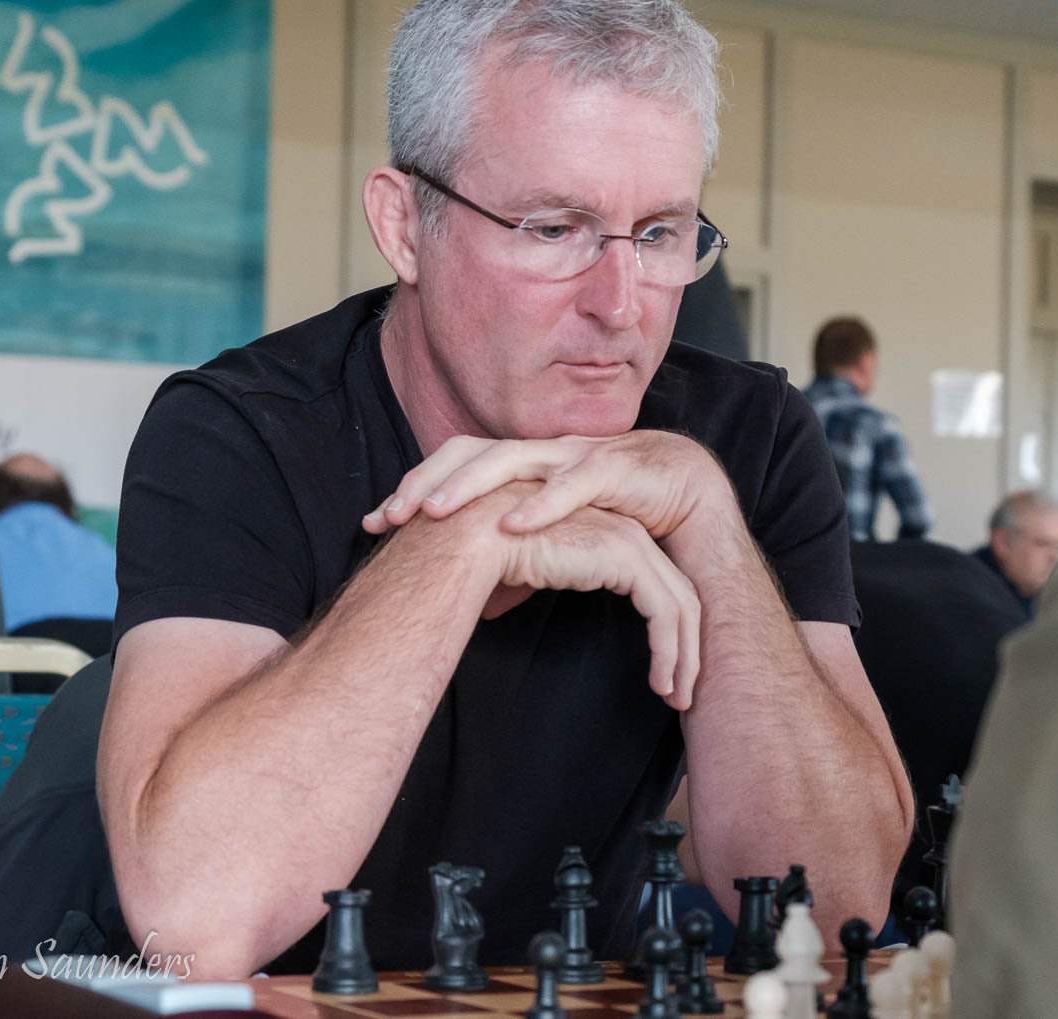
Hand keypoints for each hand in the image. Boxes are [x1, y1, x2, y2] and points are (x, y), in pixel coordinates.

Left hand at [362, 432, 729, 542]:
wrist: (684, 490)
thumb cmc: (616, 513)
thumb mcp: (557, 543)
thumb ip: (518, 567)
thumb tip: (478, 606)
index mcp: (521, 464)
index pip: (454, 465)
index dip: (413, 487)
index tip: (373, 524)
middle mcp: (541, 451)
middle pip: (470, 452)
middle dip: (425, 480)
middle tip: (388, 515)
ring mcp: (575, 454)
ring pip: (511, 457)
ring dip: (469, 482)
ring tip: (431, 510)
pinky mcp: (615, 468)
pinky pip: (574, 482)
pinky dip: (543, 503)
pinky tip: (513, 523)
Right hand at [427, 482, 701, 709]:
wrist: (471, 538)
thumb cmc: (480, 555)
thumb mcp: (511, 573)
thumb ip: (522, 585)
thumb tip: (495, 607)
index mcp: (604, 532)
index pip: (653, 585)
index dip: (663, 630)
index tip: (662, 672)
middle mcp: (624, 532)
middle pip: (677, 594)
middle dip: (686, 646)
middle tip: (681, 692)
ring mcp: (629, 542)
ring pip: (680, 606)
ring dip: (683, 657)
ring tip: (676, 698)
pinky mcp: (627, 559)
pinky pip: (665, 613)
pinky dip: (670, 652)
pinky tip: (661, 683)